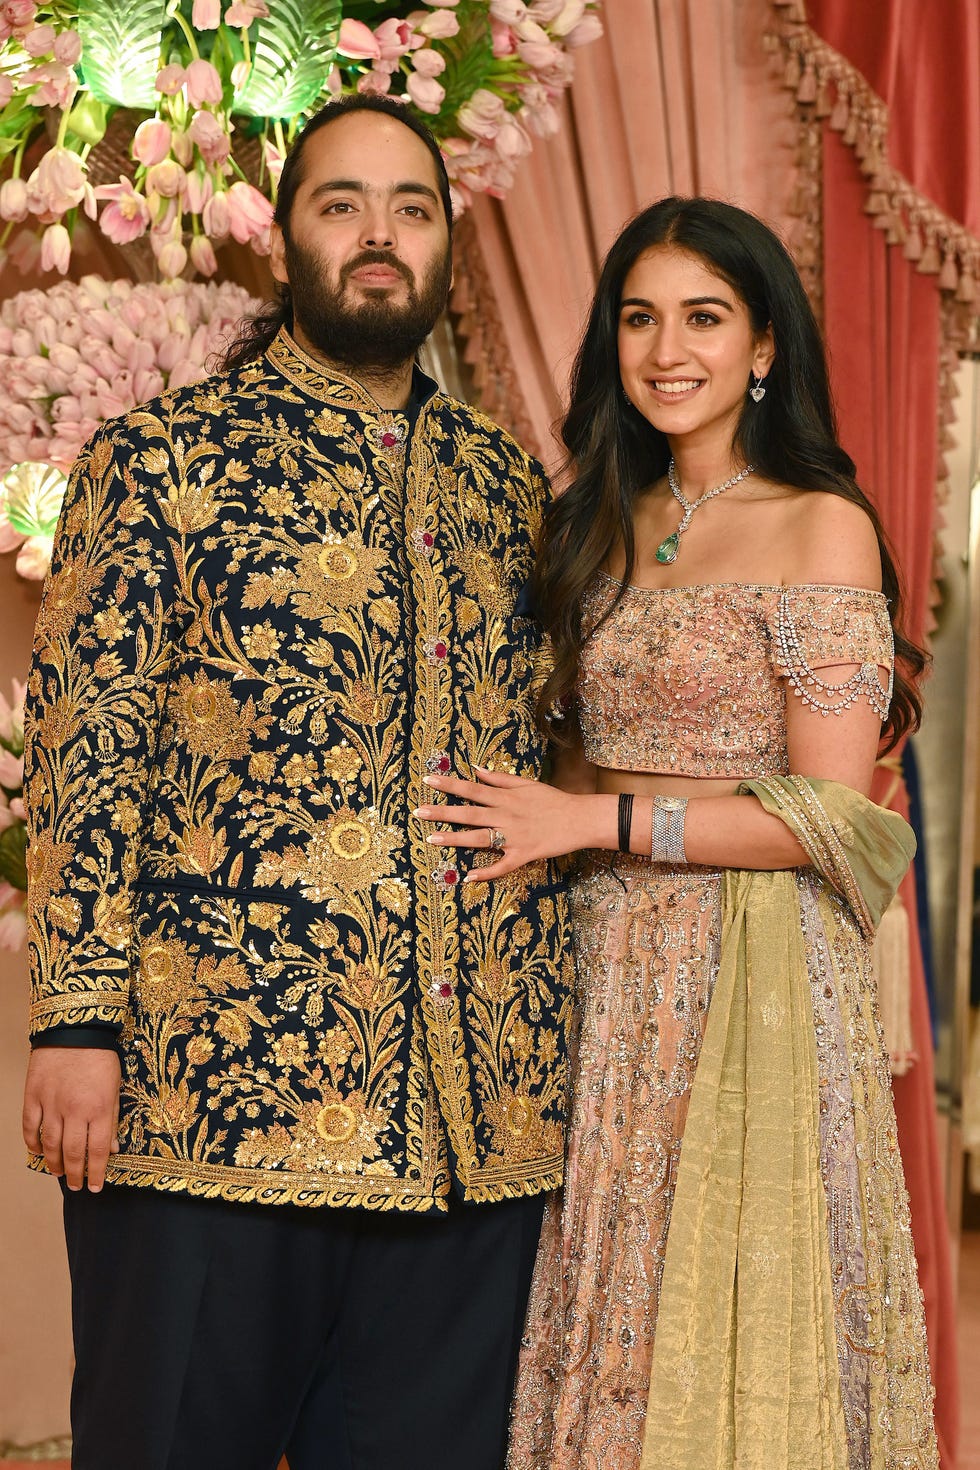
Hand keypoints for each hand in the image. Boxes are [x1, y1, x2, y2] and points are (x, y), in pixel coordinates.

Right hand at [22, 1048, 121, 1192]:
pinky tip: (38, 1151)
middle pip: (72, 1152)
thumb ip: (112, 1118)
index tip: (96, 1187)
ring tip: (60, 1174)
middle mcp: (74, 1110)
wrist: (75, 1029)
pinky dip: (33, 1142)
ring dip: (54, 1164)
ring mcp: (51, 1104)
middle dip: (76, 1174)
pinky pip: (30, 1126)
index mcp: (99, 1108)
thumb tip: (113, 1149)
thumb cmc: (100, 1057)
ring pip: (49, 1144)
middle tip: (78, 1186)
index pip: (97, 1150)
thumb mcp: (115, 1087)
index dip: (97, 1172)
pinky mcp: (34, 1096)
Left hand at [415, 766, 591, 881]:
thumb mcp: (526, 783)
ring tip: (431, 839)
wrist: (579, 819)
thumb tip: (476, 770)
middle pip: (469, 813)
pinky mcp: (523, 854)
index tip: (428, 780)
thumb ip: (500, 779)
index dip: (449, 784)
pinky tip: (468, 877)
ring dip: (454, 839)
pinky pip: (502, 866)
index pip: (472, 789)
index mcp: (505, 797)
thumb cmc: (553, 800)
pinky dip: (486, 872)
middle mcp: (506, 815)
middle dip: (442, 812)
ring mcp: (513, 836)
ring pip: (479, 838)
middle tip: (418, 812)